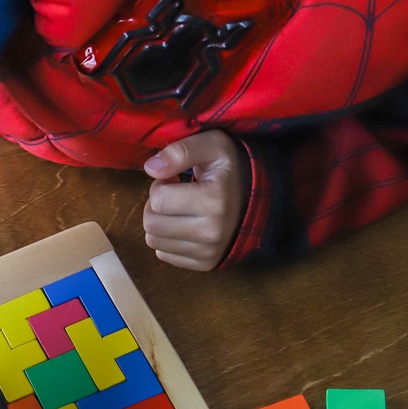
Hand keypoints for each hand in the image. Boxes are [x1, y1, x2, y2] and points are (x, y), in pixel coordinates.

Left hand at [143, 130, 245, 270]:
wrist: (256, 196)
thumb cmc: (229, 168)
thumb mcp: (211, 145)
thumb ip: (181, 151)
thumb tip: (151, 168)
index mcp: (215, 201)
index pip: (158, 199)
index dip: (160, 184)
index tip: (175, 179)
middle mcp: (213, 232)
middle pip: (152, 223)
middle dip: (155, 205)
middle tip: (174, 194)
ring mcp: (210, 251)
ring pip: (154, 240)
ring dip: (159, 221)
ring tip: (179, 208)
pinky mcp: (205, 263)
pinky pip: (164, 254)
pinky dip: (167, 238)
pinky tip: (184, 224)